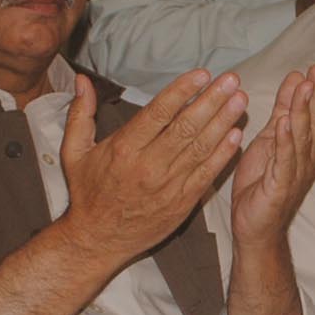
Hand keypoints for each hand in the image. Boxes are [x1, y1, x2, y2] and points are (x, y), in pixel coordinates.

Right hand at [60, 69, 246, 264]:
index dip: (182, 91)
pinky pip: (206, 174)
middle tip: (232, 80)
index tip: (202, 74)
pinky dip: (223, 154)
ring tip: (240, 100)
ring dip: (224, 122)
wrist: (97, 240)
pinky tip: (236, 135)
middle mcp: (149, 165)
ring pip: (201, 148)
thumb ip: (80, 113)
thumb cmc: (87, 193)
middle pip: (187, 127)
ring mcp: (169, 186)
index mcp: (125, 149)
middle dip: (212, 100)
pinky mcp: (182, 203)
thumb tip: (81, 79)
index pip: (159, 112)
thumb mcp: (74, 152)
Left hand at [226, 62, 314, 248]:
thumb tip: (297, 78)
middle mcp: (307, 158)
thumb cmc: (262, 184)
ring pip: (302, 137)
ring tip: (307, 85)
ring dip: (304, 110)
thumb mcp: (271, 138)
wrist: (255, 228)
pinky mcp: (280, 186)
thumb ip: (283, 110)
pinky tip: (285, 122)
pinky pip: (284, 160)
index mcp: (305, 146)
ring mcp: (295, 172)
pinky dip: (285, 141)